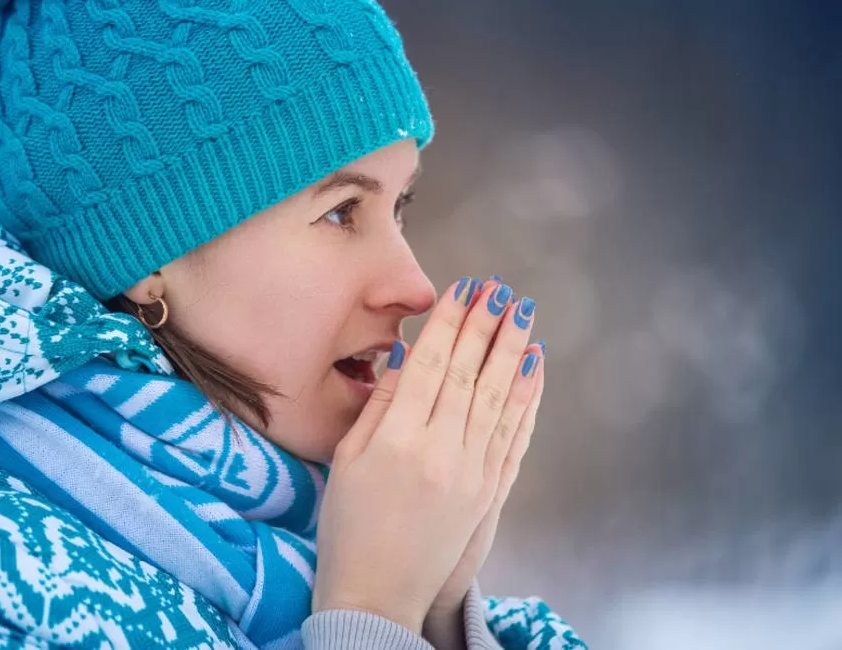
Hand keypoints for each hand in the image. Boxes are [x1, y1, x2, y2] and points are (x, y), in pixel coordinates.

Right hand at [312, 277, 541, 633]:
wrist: (378, 593)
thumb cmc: (349, 525)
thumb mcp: (347, 460)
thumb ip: (380, 405)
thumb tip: (407, 356)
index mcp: (398, 439)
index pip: (431, 364)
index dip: (449, 322)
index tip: (464, 288)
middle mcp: (441, 451)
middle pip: (469, 373)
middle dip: (486, 325)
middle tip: (500, 288)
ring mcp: (471, 472)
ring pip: (498, 397)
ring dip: (512, 350)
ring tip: (523, 313)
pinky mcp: (489, 492)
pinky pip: (514, 434)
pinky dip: (526, 398)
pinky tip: (533, 369)